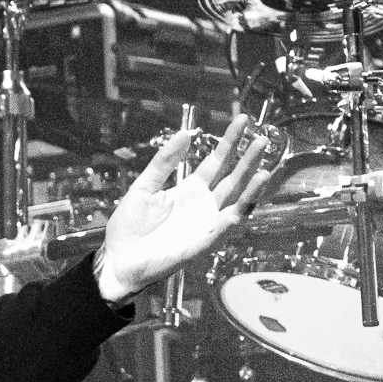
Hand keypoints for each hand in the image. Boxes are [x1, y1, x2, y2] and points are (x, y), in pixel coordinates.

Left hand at [94, 115, 271, 303]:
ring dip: (251, 185)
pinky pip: (225, 226)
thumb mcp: (144, 186)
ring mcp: (205, 224)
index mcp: (189, 191)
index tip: (243, 121)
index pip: (216, 162)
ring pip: (236, 201)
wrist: (118, 260)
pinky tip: (248, 198)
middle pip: (232, 178)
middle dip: (248, 159)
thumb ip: (164, 162)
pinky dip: (238, 212)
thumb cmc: (129, 227)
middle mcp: (203, 206)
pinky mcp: (202, 243)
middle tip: (262, 138)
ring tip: (264, 165)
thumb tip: (184, 134)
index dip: (230, 142)